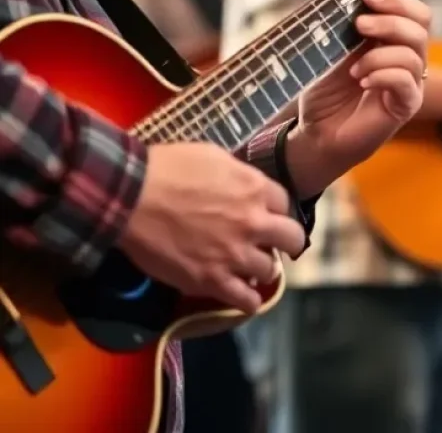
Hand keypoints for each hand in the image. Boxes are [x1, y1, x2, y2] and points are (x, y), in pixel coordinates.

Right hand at [117, 143, 305, 313]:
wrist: (133, 198)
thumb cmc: (170, 168)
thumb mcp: (215, 157)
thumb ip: (239, 177)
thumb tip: (246, 189)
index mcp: (255, 189)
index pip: (286, 204)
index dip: (277, 211)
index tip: (269, 216)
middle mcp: (254, 223)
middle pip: (292, 238)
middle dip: (286, 241)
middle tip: (275, 244)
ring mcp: (235, 255)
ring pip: (270, 271)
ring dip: (262, 268)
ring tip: (250, 267)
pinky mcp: (211, 281)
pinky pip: (245, 300)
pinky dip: (248, 300)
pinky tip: (243, 294)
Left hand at [287, 0, 430, 194]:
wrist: (312, 131)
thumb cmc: (323, 83)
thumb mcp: (329, 32)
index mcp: (393, 36)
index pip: (415, 8)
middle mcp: (408, 56)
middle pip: (423, 23)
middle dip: (392, 18)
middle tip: (359, 24)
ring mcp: (410, 82)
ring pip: (416, 52)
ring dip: (380, 51)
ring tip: (353, 63)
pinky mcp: (404, 106)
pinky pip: (408, 82)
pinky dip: (383, 74)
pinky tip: (361, 79)